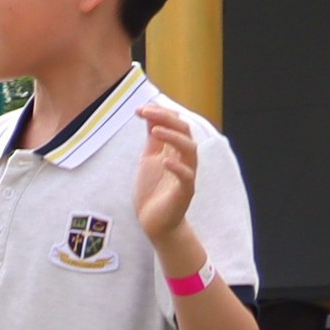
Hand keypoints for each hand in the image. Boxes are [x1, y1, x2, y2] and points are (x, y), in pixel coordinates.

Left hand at [136, 98, 201, 255]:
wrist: (154, 220)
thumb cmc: (153, 189)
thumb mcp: (149, 158)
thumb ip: (153, 139)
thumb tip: (151, 115)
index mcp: (175, 150)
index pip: (175, 124)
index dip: (160, 113)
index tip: (140, 108)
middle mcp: (184, 159)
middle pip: (184, 132)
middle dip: (166, 118)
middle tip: (146, 111)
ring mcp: (186, 174)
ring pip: (190, 150)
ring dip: (173, 138)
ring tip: (155, 130)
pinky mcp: (184, 192)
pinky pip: (187, 177)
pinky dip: (177, 167)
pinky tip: (165, 161)